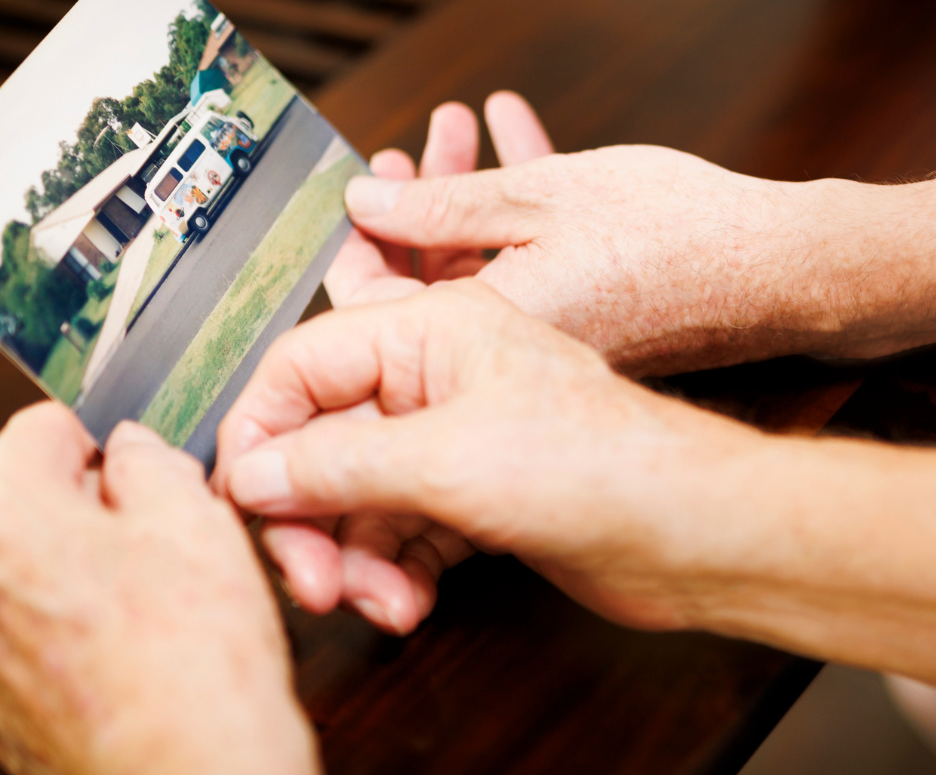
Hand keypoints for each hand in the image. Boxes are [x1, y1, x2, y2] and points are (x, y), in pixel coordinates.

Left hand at [0, 405, 316, 774]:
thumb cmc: (192, 662)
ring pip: (43, 576)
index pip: (40, 427)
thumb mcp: (195, 517)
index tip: (139, 454)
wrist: (190, 774)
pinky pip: (44, 639)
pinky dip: (87, 634)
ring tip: (167, 603)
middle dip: (101, 510)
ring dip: (95, 574)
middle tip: (173, 535)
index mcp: (4, 520)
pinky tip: (146, 651)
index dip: (104, 432)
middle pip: (37, 505)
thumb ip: (153, 460)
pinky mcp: (5, 706)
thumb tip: (135, 449)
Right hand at [289, 92, 553, 633]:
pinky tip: (403, 605)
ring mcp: (460, 436)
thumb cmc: (604, 461)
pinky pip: (404, 531)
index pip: (302, 366)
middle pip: (325, 440)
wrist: (693, 528)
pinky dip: (394, 572)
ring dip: (354, 557)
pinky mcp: (479, 494)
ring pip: (361, 496)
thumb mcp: (448, 458)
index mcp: (431, 329)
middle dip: (308, 515)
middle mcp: (439, 376)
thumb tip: (253, 472)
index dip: (261, 433)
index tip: (242, 499)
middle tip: (308, 579)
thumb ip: (337, 464)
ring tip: (373, 604)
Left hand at [342, 114, 847, 375]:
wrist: (781, 267)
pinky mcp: (588, 327)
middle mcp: (511, 357)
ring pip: (484, 267)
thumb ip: (439, 204)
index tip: (354, 193)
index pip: (375, 312)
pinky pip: (531, 267)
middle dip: (417, 204)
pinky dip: (518, 210)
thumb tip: (362, 203)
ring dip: (469, 193)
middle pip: (429, 285)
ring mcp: (553, 343)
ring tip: (464, 123)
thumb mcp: (538, 196)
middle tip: (413, 147)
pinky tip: (516, 134)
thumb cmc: (672, 232)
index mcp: (486, 335)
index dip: (354, 250)